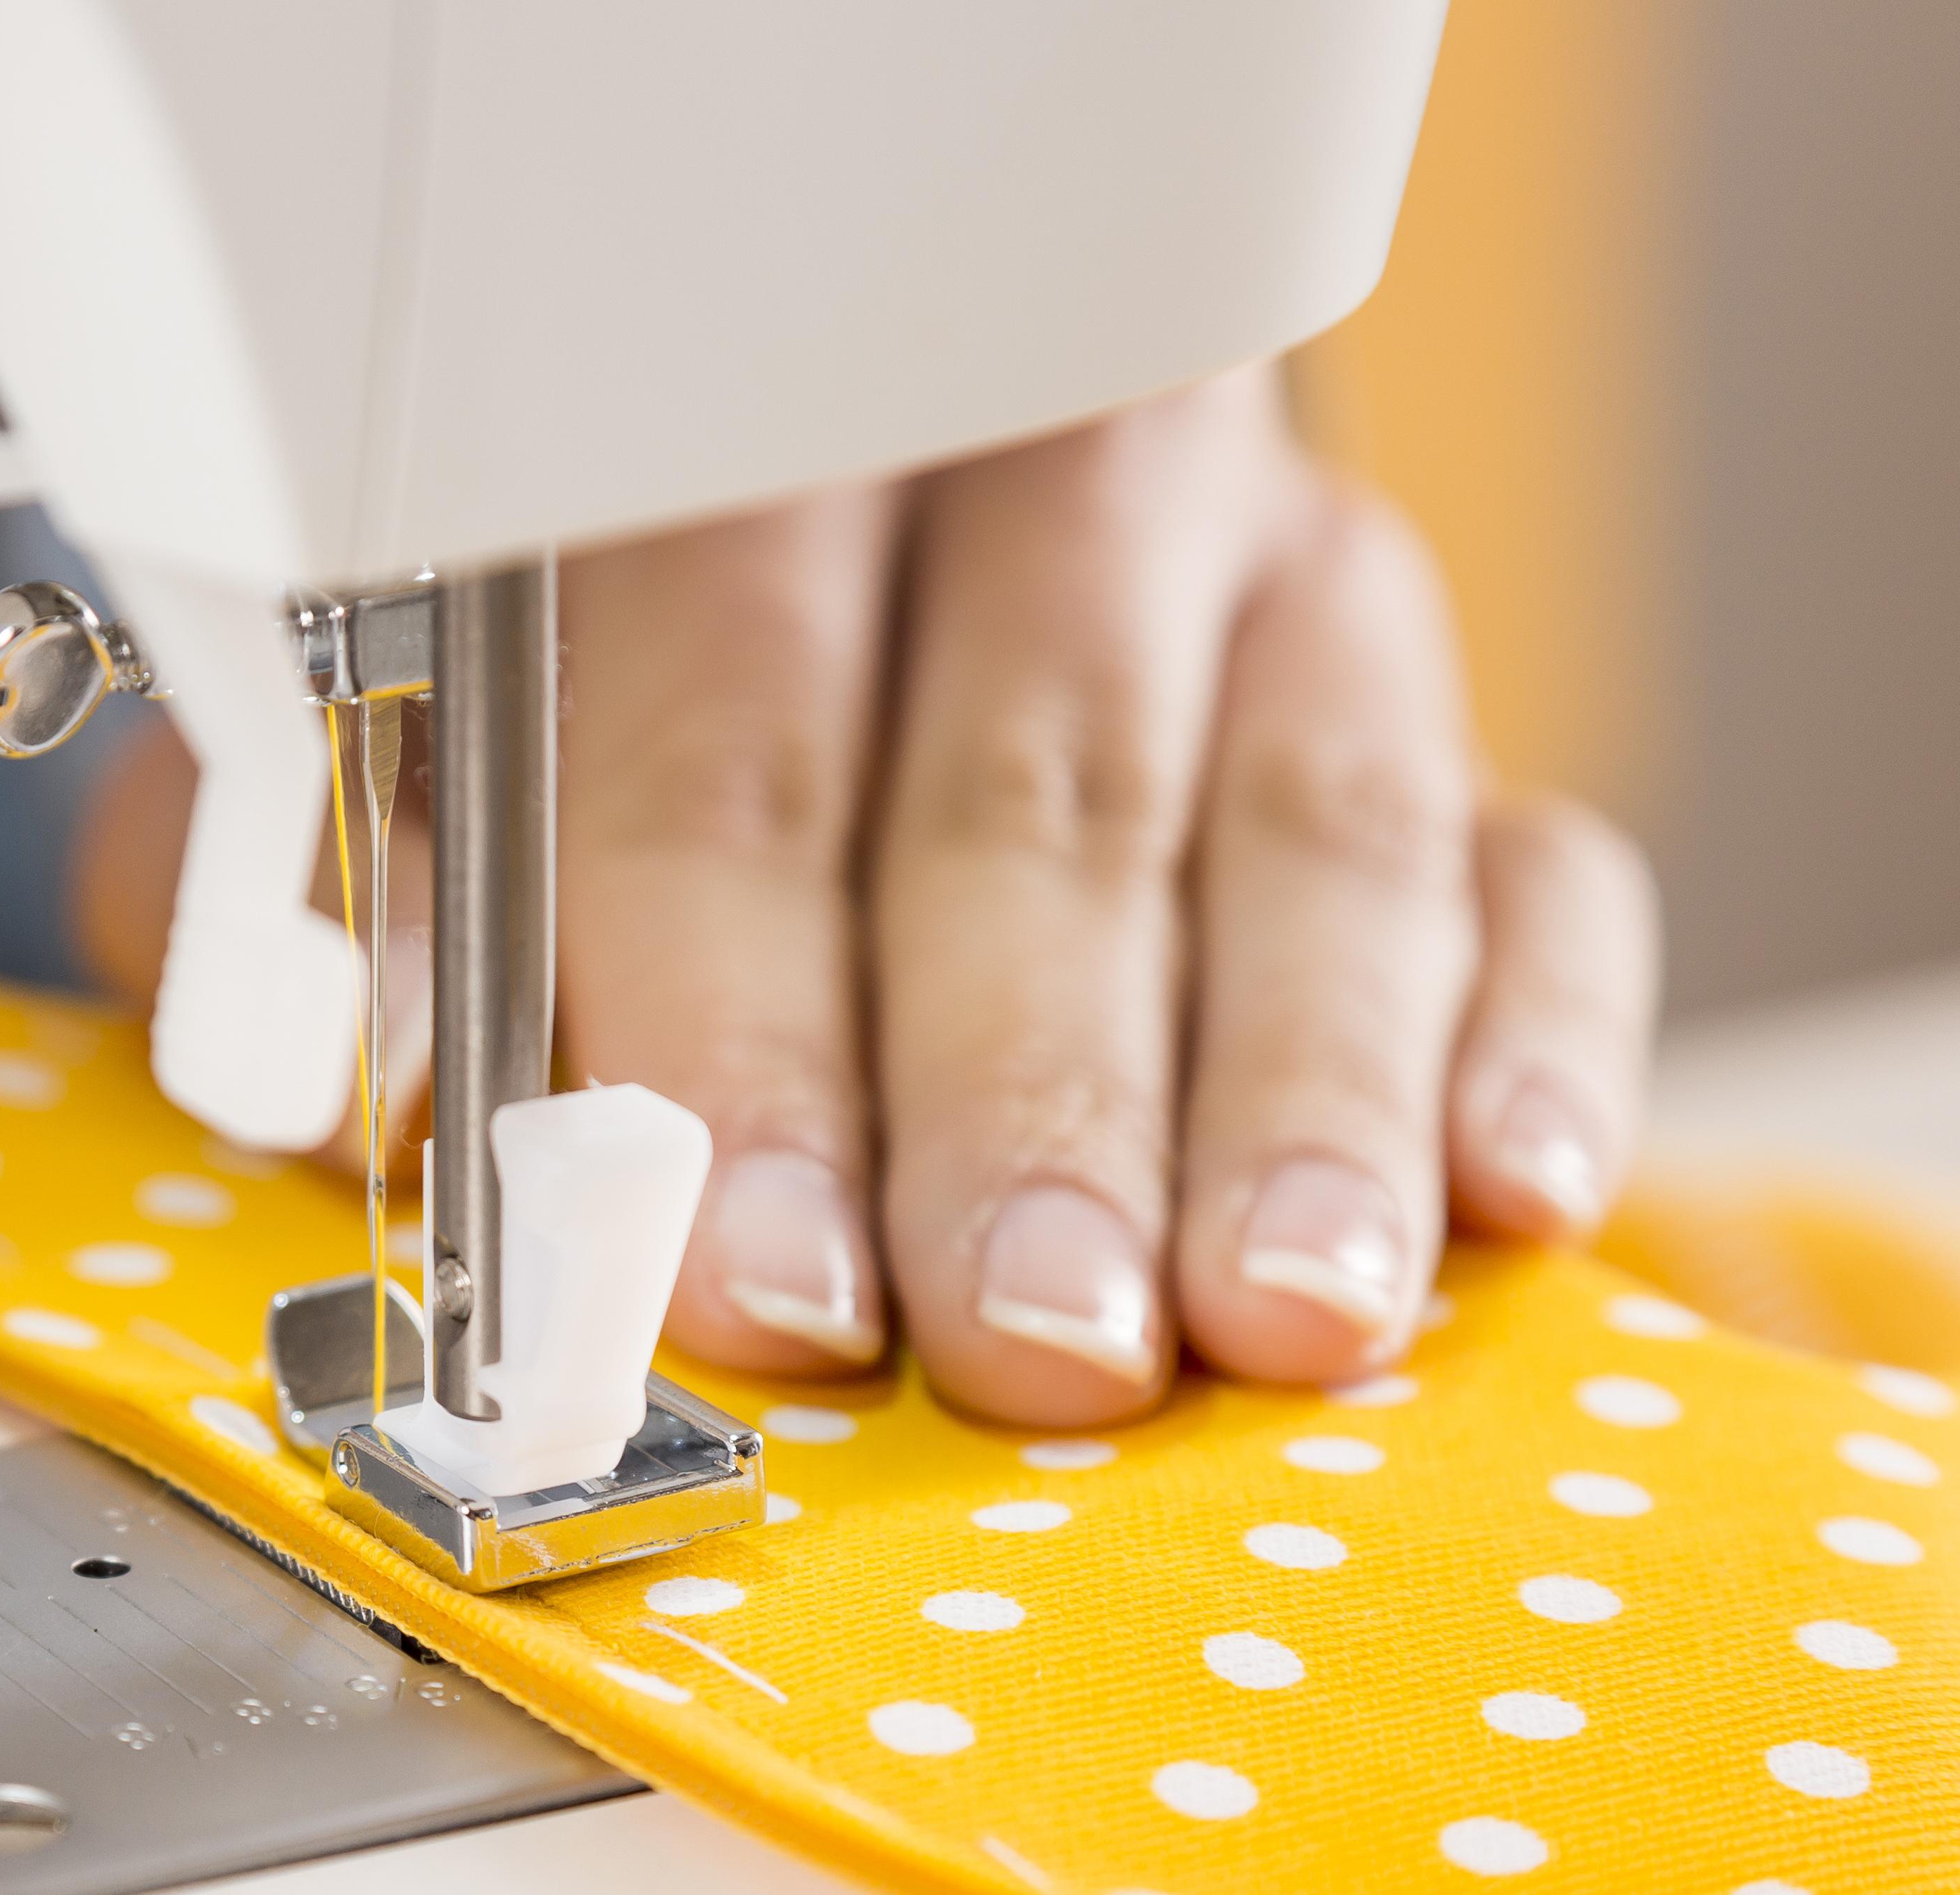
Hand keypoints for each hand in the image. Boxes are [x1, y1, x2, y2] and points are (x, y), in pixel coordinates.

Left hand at [76, 367, 1657, 1423]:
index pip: (732, 761)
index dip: (738, 1039)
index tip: (755, 1279)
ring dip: (1302, 1094)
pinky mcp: (1417, 710)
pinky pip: (1529, 849)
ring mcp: (1264, 596)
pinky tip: (1523, 1189)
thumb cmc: (602, 708)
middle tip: (1040, 1337)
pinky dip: (1536, 1019)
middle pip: (1035, 799)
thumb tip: (423, 1102)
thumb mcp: (446, 759)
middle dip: (1032, 1101)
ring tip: (1285, 1315)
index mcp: (750, 492)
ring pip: (1314, 824)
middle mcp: (1034, 510)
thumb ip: (430, 912)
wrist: (826, 549)